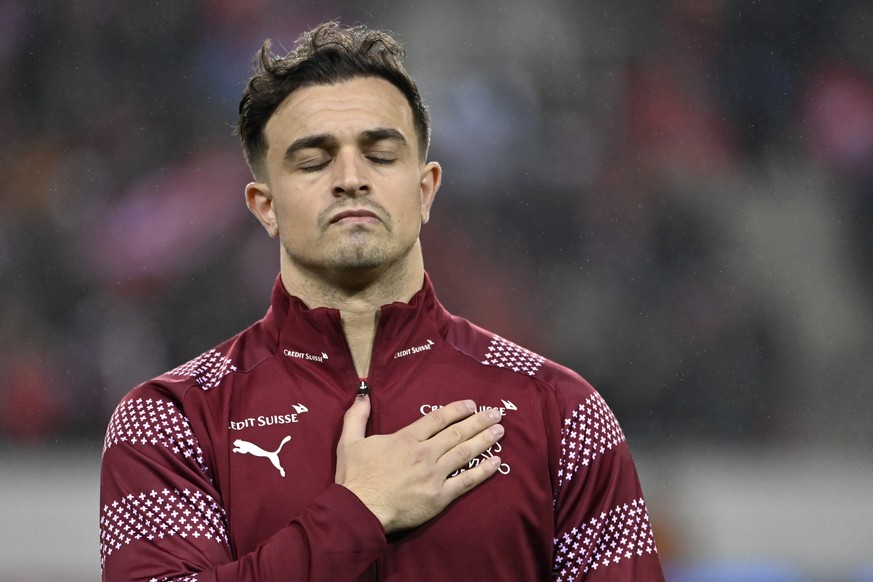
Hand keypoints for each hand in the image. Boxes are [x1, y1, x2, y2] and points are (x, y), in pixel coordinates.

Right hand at [336, 396, 503, 532]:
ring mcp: (434, 474)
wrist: (360, 509)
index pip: (438, 418)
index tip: (472, 404)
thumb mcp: (349, 442)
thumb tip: (362, 396)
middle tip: (496, 413)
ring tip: (500, 432)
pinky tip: (495, 463)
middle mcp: (425, 453)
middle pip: (458, 432)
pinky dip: (483, 471)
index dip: (457, 409)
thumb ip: (356, 417)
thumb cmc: (355, 478)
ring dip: (485, 440)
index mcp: (406, 439)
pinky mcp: (439, 496)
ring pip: (465, 452)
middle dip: (479, 421)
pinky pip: (466, 481)